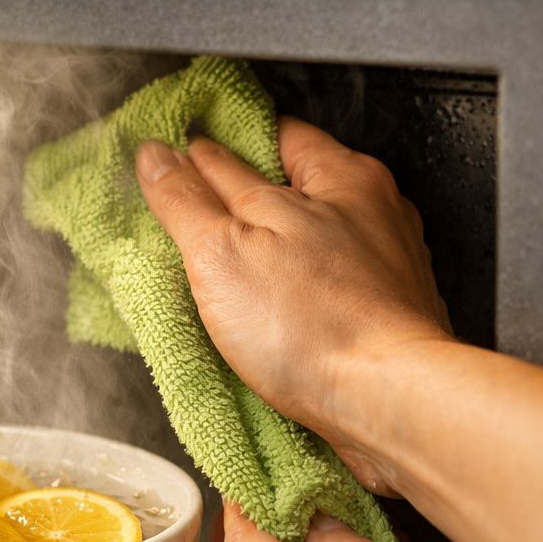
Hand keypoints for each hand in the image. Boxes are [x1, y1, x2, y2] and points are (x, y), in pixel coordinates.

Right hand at [136, 119, 450, 493]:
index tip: (175, 169)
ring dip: (268, 259)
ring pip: (309, 245)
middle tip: (192, 232)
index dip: (212, 150)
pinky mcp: (385, 316)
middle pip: (289, 192)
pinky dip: (294, 300)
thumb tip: (155, 157)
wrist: (386, 403)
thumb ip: (184, 199)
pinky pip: (326, 292)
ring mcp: (384, 266)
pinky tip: (269, 323)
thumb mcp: (222, 251)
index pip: (262, 138)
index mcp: (338, 175)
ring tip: (225, 285)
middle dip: (239, 208)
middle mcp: (372, 212)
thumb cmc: (318, 325)